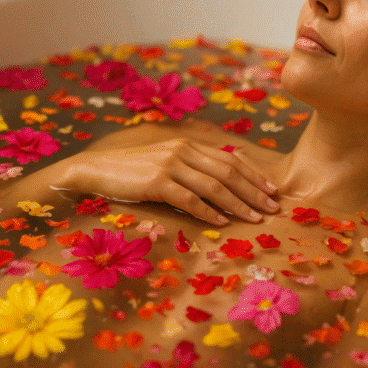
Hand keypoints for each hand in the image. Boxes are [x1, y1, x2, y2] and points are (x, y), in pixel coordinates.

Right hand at [54, 138, 279, 225]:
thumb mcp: (166, 162)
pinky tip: (224, 222)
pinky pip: (190, 199)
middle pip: (229, 172)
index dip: (254, 175)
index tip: (272, 189)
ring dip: (239, 204)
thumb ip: (191, 168)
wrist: (94, 170)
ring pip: (215, 186)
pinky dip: (210, 212)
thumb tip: (222, 186)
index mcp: (189, 145)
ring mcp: (170, 164)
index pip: (230, 159)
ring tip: (256, 219)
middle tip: (273, 208)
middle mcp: (183, 150)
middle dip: (254, 191)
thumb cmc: (132, 171)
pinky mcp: (156, 181)